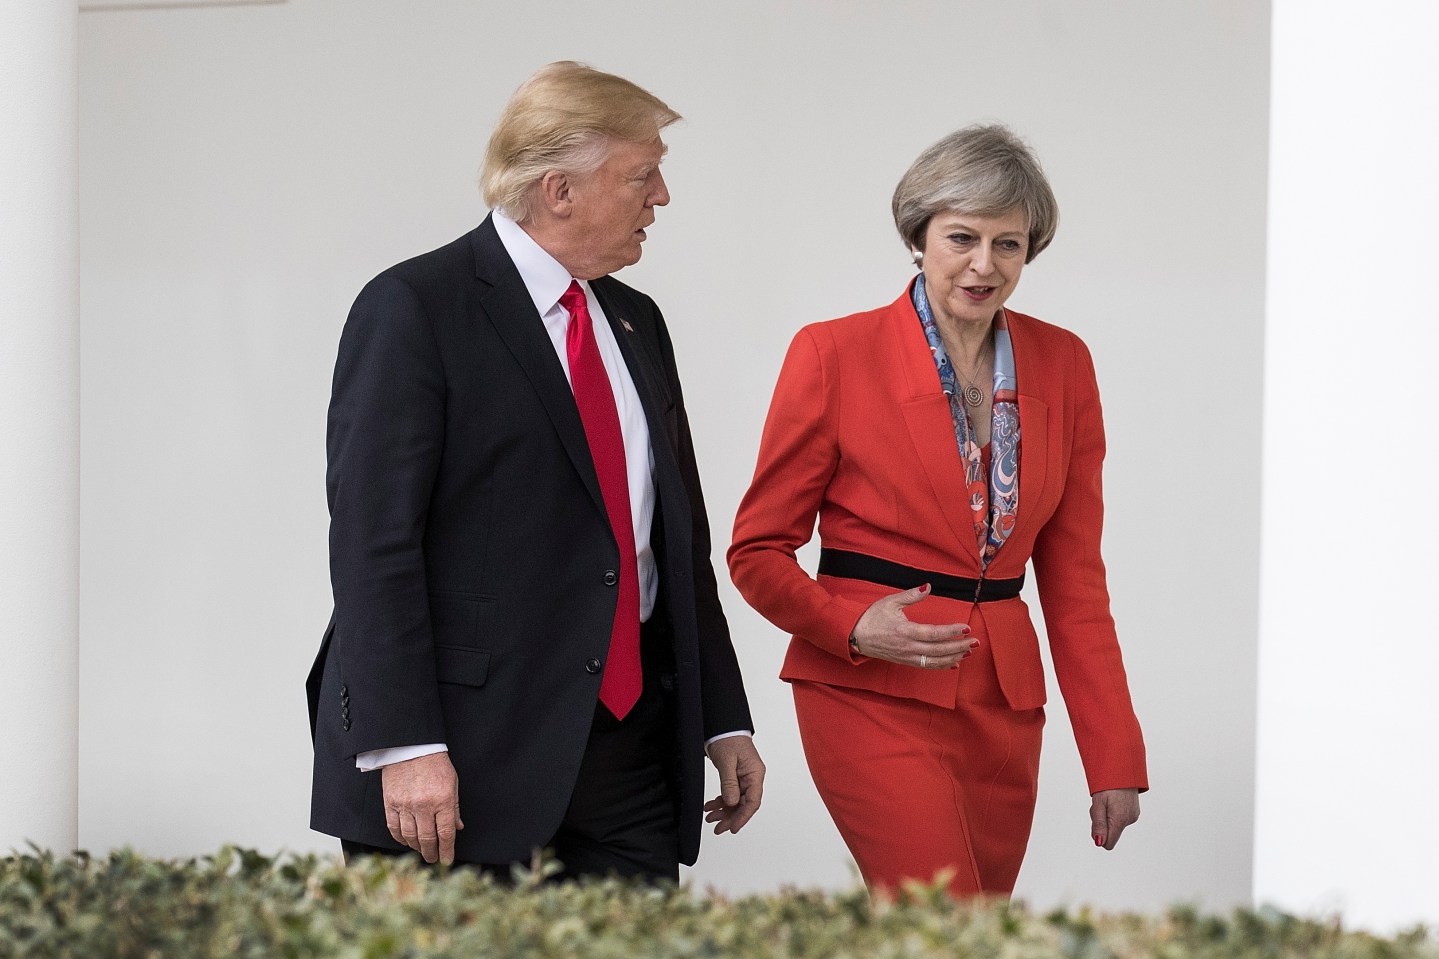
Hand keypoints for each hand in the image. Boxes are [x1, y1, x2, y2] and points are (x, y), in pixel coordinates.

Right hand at [381, 751, 463, 863]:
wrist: (411, 747)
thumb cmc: (435, 764)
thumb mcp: (452, 783)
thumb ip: (454, 807)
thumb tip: (458, 828)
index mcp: (442, 800)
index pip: (445, 833)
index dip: (446, 850)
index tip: (447, 860)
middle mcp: (424, 805)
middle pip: (427, 839)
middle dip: (431, 853)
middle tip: (433, 859)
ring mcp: (405, 805)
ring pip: (410, 836)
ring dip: (416, 847)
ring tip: (421, 850)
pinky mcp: (391, 803)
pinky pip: (394, 828)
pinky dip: (400, 838)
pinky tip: (406, 841)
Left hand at [703, 736, 765, 834]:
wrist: (722, 728)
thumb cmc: (728, 739)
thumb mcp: (727, 761)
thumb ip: (729, 783)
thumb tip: (731, 803)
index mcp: (755, 774)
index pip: (753, 801)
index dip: (743, 817)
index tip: (733, 828)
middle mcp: (751, 778)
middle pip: (744, 805)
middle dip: (730, 817)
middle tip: (717, 828)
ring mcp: (743, 779)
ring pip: (735, 802)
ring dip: (723, 811)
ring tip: (710, 818)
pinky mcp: (735, 778)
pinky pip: (729, 794)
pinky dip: (720, 802)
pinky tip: (710, 806)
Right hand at [849, 584, 976, 668]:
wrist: (855, 636)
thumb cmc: (872, 617)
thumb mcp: (890, 602)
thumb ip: (911, 595)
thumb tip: (928, 586)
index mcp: (905, 631)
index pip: (934, 633)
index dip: (951, 631)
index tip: (966, 627)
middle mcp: (908, 647)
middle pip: (939, 650)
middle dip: (959, 646)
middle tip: (975, 641)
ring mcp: (907, 657)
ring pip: (935, 661)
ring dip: (954, 657)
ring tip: (969, 651)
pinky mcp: (906, 662)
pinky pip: (927, 666)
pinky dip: (942, 665)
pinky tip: (954, 662)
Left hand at [1089, 788, 1139, 849]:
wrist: (1122, 768)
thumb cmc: (1108, 784)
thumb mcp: (1098, 803)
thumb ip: (1098, 824)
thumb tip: (1099, 843)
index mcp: (1120, 820)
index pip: (1108, 843)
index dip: (1099, 836)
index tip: (1096, 822)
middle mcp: (1129, 820)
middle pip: (1110, 833)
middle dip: (1101, 823)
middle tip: (1099, 806)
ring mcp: (1133, 816)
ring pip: (1114, 825)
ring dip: (1107, 816)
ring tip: (1107, 800)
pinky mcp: (1134, 812)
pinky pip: (1119, 819)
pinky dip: (1113, 812)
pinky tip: (1113, 800)